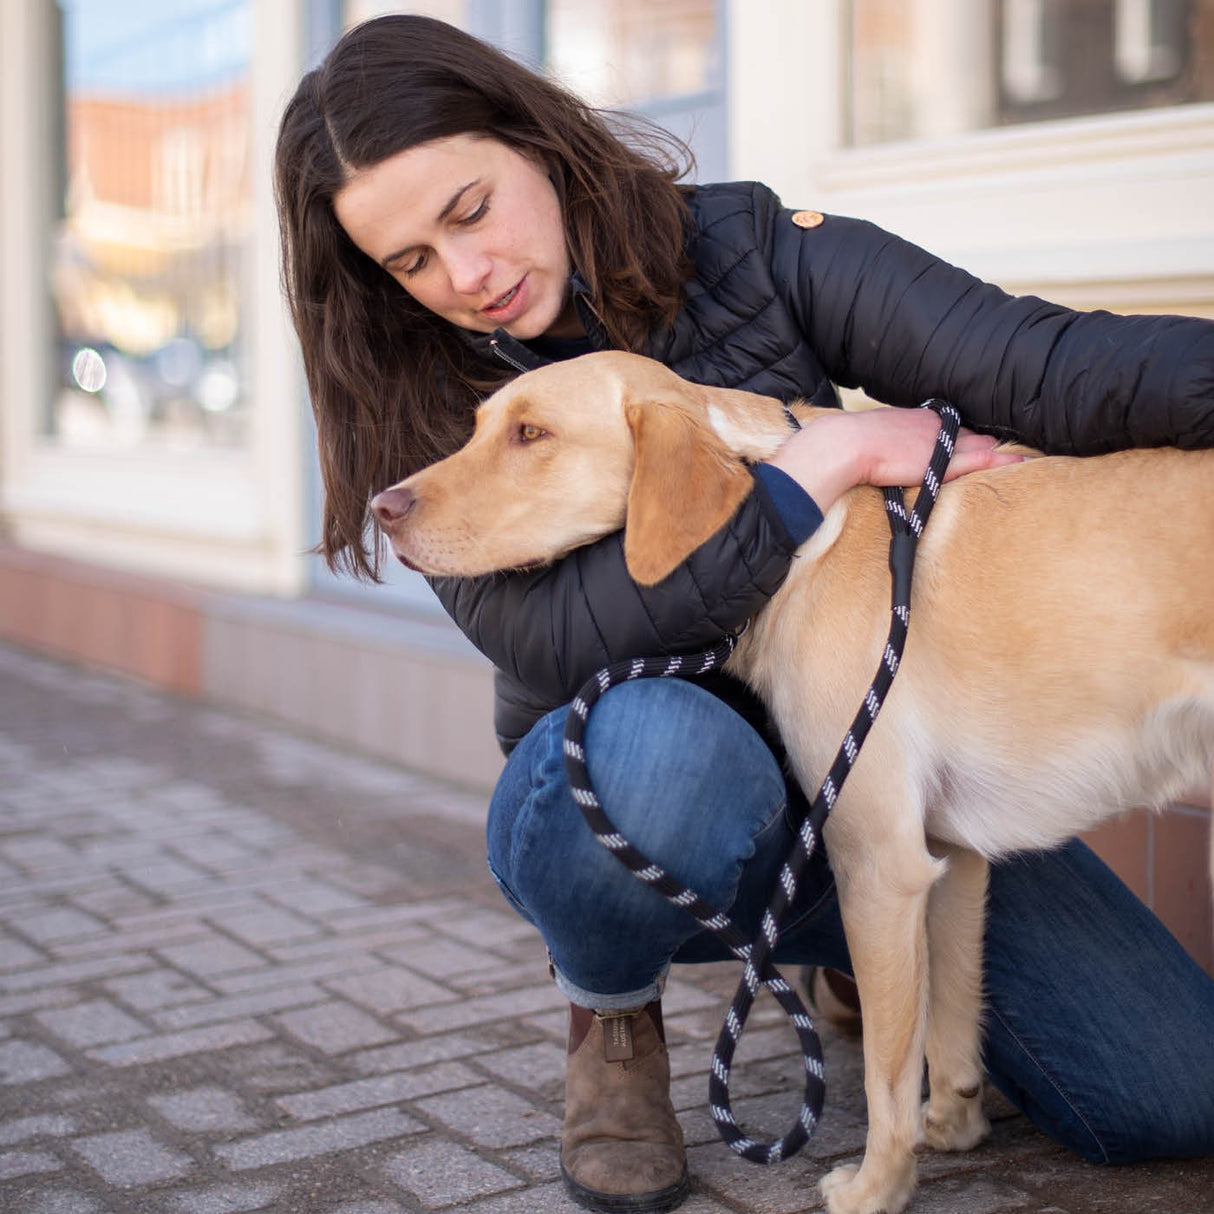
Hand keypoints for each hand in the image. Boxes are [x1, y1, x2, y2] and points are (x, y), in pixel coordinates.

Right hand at [764, 407, 1023, 515]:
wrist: (847, 444)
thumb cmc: (849, 443)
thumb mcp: (872, 434)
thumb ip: (885, 440)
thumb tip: (879, 451)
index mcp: (918, 418)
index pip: (951, 426)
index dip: (965, 436)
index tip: (979, 442)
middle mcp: (935, 425)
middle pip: (971, 433)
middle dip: (988, 441)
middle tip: (1009, 450)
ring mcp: (942, 441)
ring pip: (981, 444)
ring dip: (998, 451)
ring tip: (1021, 457)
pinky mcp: (944, 461)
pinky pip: (982, 459)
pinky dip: (1002, 461)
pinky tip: (1020, 462)